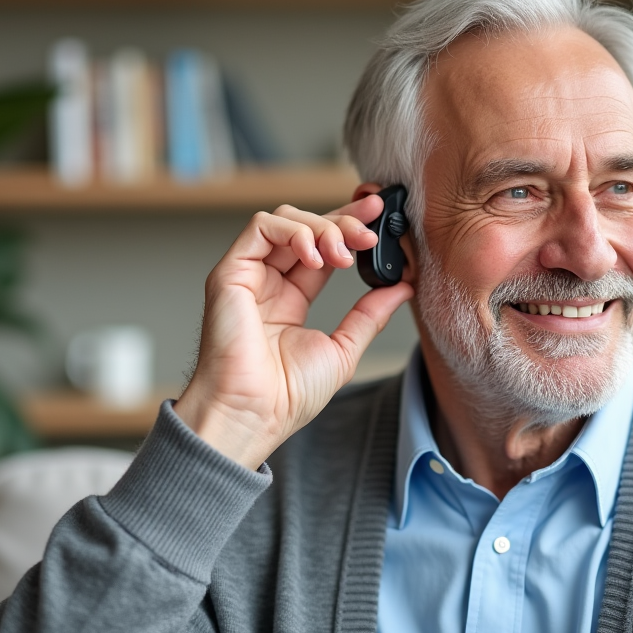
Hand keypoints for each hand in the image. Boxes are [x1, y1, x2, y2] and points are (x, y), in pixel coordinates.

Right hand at [173, 195, 413, 469]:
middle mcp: (268, 281)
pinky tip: (315, 255)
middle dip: (343, 222)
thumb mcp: (344, 348)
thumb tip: (402, 287)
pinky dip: (294, 231)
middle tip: (370, 235)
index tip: (380, 219)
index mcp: (291, 298)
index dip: (349, 227)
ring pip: (285, 220)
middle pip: (306, 227)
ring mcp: (248, 275)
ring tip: (343, 255)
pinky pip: (260, 227)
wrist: (255, 413)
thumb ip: (369, 314)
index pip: (322, 247)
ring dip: (322, 227)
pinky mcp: (230, 272)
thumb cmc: (287, 395)